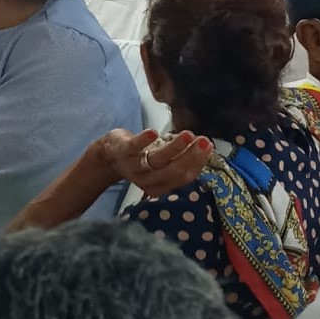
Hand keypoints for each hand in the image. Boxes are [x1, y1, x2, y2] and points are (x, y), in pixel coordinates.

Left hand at [91, 128, 209, 196]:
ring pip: (157, 160)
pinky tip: (155, 133)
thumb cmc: (143, 157)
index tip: (209, 147)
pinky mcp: (123, 151)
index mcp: (161, 185)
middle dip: (191, 157)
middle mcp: (148, 180)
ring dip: (174, 148)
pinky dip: (144, 141)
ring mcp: (134, 166)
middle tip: (205, 142)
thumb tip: (207, 149)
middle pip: (173, 171)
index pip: (183, 177)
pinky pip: (135, 148)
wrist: (110, 154)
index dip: (197, 163)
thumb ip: (181, 160)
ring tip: (189, 135)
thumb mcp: (163, 163)